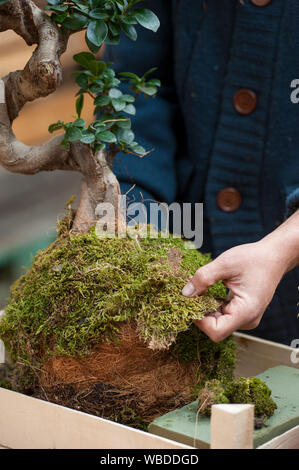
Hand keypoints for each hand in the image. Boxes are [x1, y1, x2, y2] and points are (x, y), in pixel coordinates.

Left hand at [182, 210, 298, 341]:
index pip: (216, 331)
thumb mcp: (225, 264)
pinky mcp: (241, 312)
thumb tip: (185, 293)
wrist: (274, 256)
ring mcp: (245, 318)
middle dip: (198, 310)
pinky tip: (204, 289)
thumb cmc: (254, 259)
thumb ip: (204, 278)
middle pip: (214, 327)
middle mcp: (247, 320)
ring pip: (216, 321)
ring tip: (196, 286)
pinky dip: (211, 303)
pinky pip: (221, 314)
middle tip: (188, 290)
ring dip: (203, 306)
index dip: (199, 320)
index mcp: (246, 312)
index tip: (188, 301)